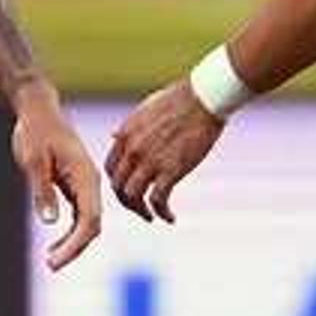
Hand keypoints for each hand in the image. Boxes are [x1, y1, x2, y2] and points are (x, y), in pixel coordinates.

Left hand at [12, 85, 105, 268]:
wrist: (38, 112)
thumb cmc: (36, 132)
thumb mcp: (33, 161)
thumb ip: (42, 190)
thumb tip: (49, 221)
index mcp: (86, 176)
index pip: (90, 219)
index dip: (76, 244)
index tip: (54, 260)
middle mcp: (91, 183)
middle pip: (92, 225)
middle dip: (74, 248)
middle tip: (50, 265)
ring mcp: (85, 186)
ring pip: (87, 223)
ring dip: (72, 244)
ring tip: (51, 260)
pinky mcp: (76, 187)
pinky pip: (79, 216)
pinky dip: (70, 233)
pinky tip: (55, 245)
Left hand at [104, 80, 227, 223]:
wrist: (205, 97)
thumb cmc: (180, 99)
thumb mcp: (145, 110)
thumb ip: (129, 127)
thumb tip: (115, 135)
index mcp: (125, 134)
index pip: (110, 168)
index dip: (118, 183)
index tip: (130, 190)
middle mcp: (133, 149)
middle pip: (118, 186)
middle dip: (127, 201)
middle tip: (140, 208)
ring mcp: (150, 160)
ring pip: (133, 197)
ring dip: (141, 211)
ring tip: (153, 216)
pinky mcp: (171, 170)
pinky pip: (157, 200)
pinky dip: (162, 213)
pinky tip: (170, 218)